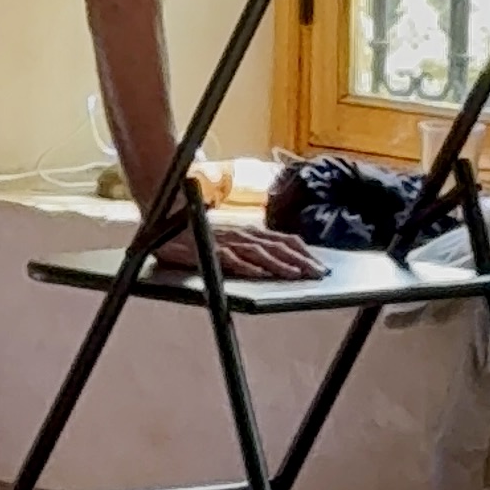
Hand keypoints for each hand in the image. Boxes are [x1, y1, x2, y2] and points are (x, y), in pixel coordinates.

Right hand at [150, 219, 324, 282]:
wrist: (169, 215)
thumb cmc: (202, 229)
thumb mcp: (231, 235)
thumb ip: (249, 244)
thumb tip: (273, 258)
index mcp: (251, 231)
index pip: (283, 240)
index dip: (303, 252)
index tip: (320, 264)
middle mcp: (243, 233)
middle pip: (277, 246)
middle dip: (300, 260)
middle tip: (318, 273)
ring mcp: (228, 241)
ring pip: (259, 252)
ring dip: (278, 264)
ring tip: (295, 274)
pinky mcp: (211, 249)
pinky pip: (230, 258)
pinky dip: (245, 265)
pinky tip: (258, 273)